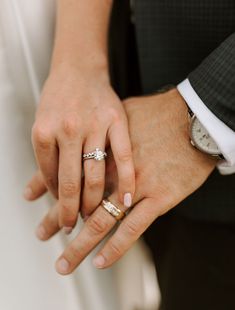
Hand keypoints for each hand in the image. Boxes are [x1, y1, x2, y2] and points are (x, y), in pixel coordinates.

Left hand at [27, 88, 216, 272]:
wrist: (192, 119)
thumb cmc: (159, 114)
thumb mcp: (122, 115)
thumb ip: (103, 131)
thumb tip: (89, 135)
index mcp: (103, 150)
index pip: (68, 172)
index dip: (46, 186)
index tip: (31, 197)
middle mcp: (114, 171)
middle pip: (79, 200)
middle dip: (57, 218)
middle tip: (42, 234)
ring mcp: (136, 187)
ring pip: (102, 221)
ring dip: (80, 244)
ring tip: (65, 261)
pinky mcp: (159, 198)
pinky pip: (134, 227)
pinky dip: (116, 247)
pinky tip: (101, 260)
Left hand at [31, 66, 134, 231]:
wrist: (79, 70)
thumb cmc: (59, 100)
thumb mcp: (42, 127)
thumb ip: (42, 162)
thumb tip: (30, 194)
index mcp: (43, 131)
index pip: (48, 178)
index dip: (55, 200)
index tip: (60, 214)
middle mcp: (67, 129)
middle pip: (69, 183)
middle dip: (69, 212)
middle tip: (71, 228)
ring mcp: (94, 125)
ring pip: (95, 175)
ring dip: (93, 202)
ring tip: (92, 217)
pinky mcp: (117, 121)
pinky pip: (123, 157)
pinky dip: (125, 181)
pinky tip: (125, 200)